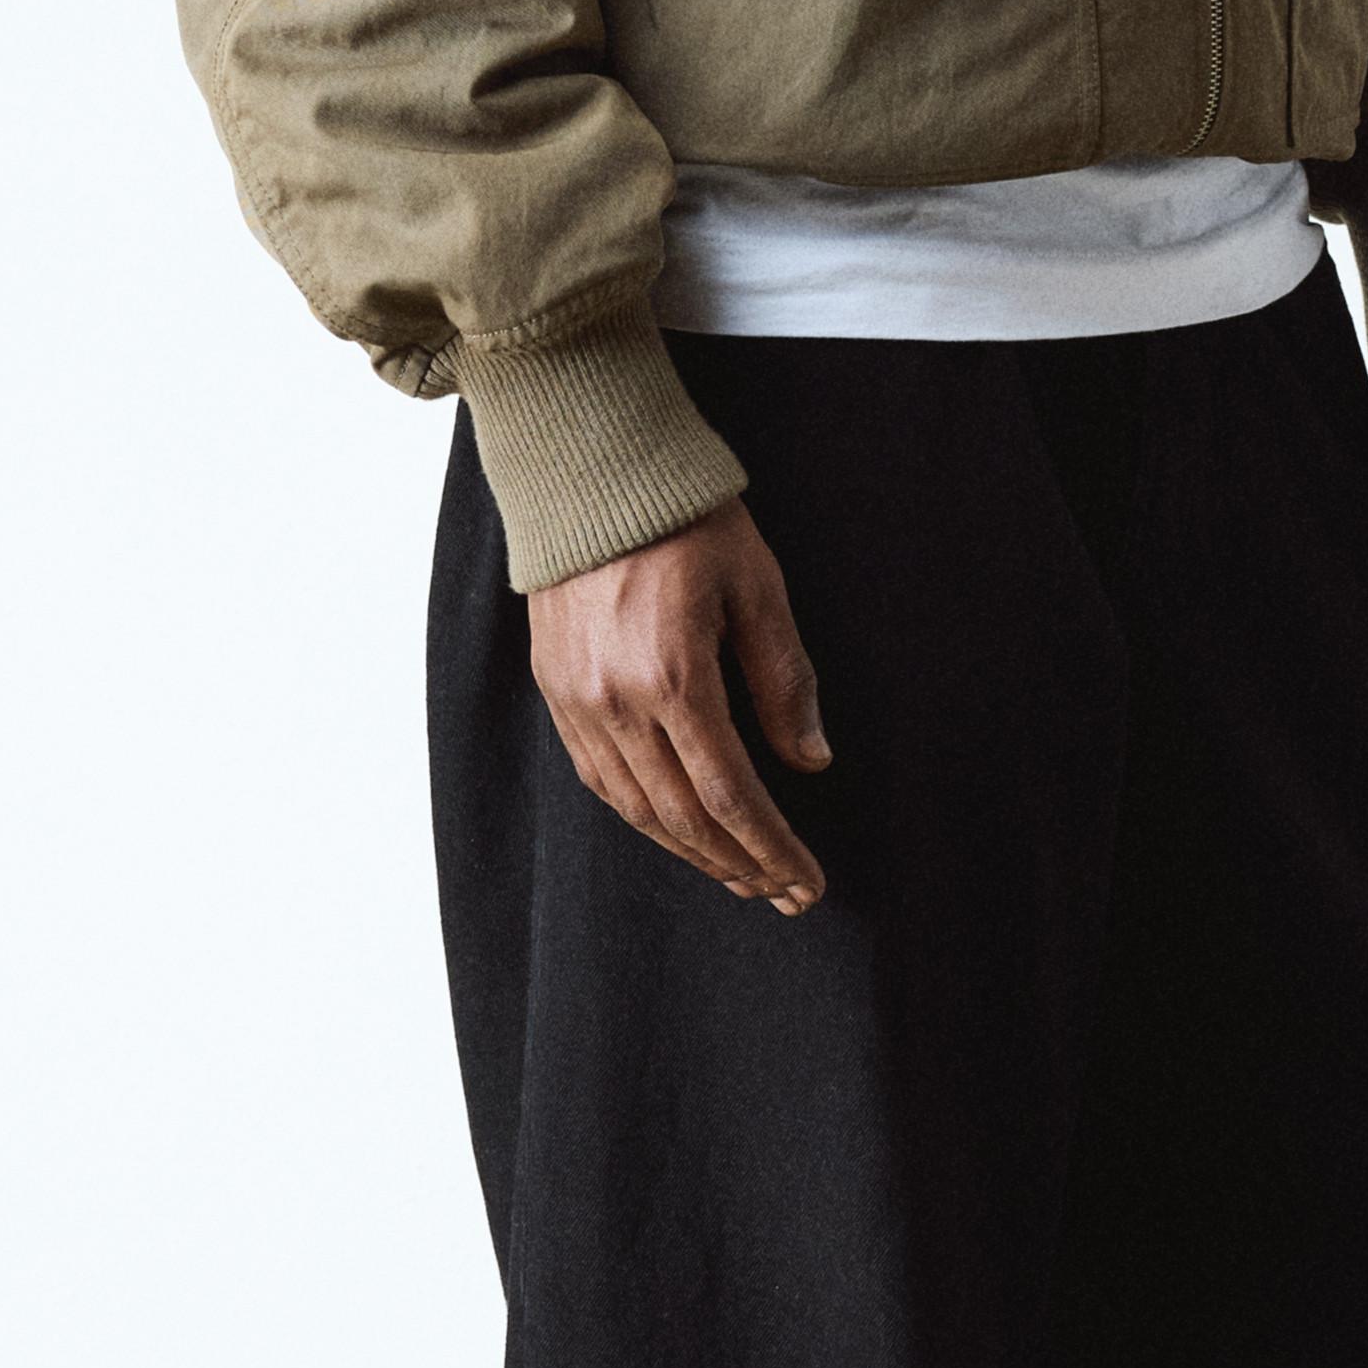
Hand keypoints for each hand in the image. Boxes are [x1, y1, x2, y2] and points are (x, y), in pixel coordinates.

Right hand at [527, 498, 831, 911]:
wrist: (590, 473)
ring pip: (636, 810)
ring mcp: (578, 701)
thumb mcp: (758, 589)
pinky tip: (677, 831)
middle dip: (740, 865)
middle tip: (784, 894)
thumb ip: (785, 680)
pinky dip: (643, 818)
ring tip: (740, 876)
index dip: (773, 848)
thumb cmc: (687, 521)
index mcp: (673, 676)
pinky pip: (599, 779)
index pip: (730, 795)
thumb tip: (811, 761)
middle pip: (683, 818)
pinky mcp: (556, 691)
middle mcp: (616, 701)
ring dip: (693, 853)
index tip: (808, 882)